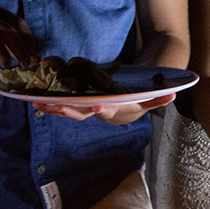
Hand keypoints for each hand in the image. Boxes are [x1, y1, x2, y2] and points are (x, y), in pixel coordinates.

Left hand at [31, 93, 175, 124]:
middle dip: (71, 110)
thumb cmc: (134, 103)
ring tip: (39, 104)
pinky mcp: (77, 106)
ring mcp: (85, 110)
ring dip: (55, 109)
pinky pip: (62, 107)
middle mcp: (97, 113)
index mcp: (113, 110)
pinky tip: (36, 103)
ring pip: (69, 111)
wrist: (122, 111)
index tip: (98, 105)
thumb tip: (173, 94)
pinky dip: (50, 106)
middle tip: (59, 106)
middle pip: (83, 113)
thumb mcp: (147, 100)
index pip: (108, 110)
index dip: (102, 109)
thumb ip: (158, 98)